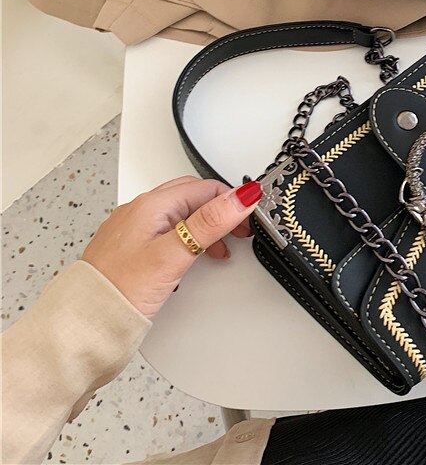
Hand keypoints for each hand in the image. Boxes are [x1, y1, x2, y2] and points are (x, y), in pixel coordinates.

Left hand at [82, 177, 263, 318]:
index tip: (251, 217)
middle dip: (221, 210)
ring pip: (180, 216)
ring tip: (221, 249)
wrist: (83, 327)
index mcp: (150, 205)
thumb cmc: (119, 291)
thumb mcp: (173, 254)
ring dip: (205, 228)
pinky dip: (187, 242)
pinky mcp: (131, 251)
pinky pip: (167, 234)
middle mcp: (139, 212)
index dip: (232, 201)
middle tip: (242, 230)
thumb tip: (241, 197)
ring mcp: (133, 231)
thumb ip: (209, 223)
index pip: (204, 188)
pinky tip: (192, 260)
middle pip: (192, 197)